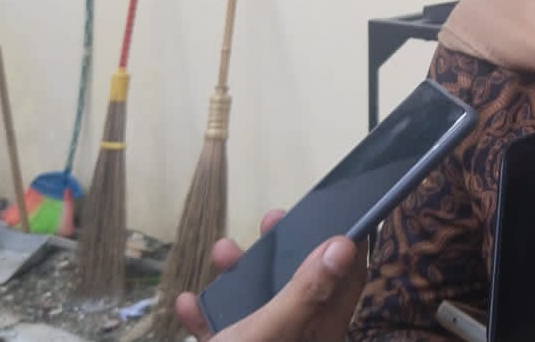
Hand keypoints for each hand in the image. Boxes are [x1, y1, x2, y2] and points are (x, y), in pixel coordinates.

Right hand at [174, 209, 369, 341]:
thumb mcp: (267, 334)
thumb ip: (304, 292)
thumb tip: (344, 246)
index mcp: (321, 336)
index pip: (349, 280)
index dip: (346, 242)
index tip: (338, 205)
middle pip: (303, 287)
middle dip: (284, 252)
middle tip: (271, 220)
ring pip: (262, 306)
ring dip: (239, 278)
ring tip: (221, 251)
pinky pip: (227, 333)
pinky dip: (208, 317)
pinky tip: (186, 303)